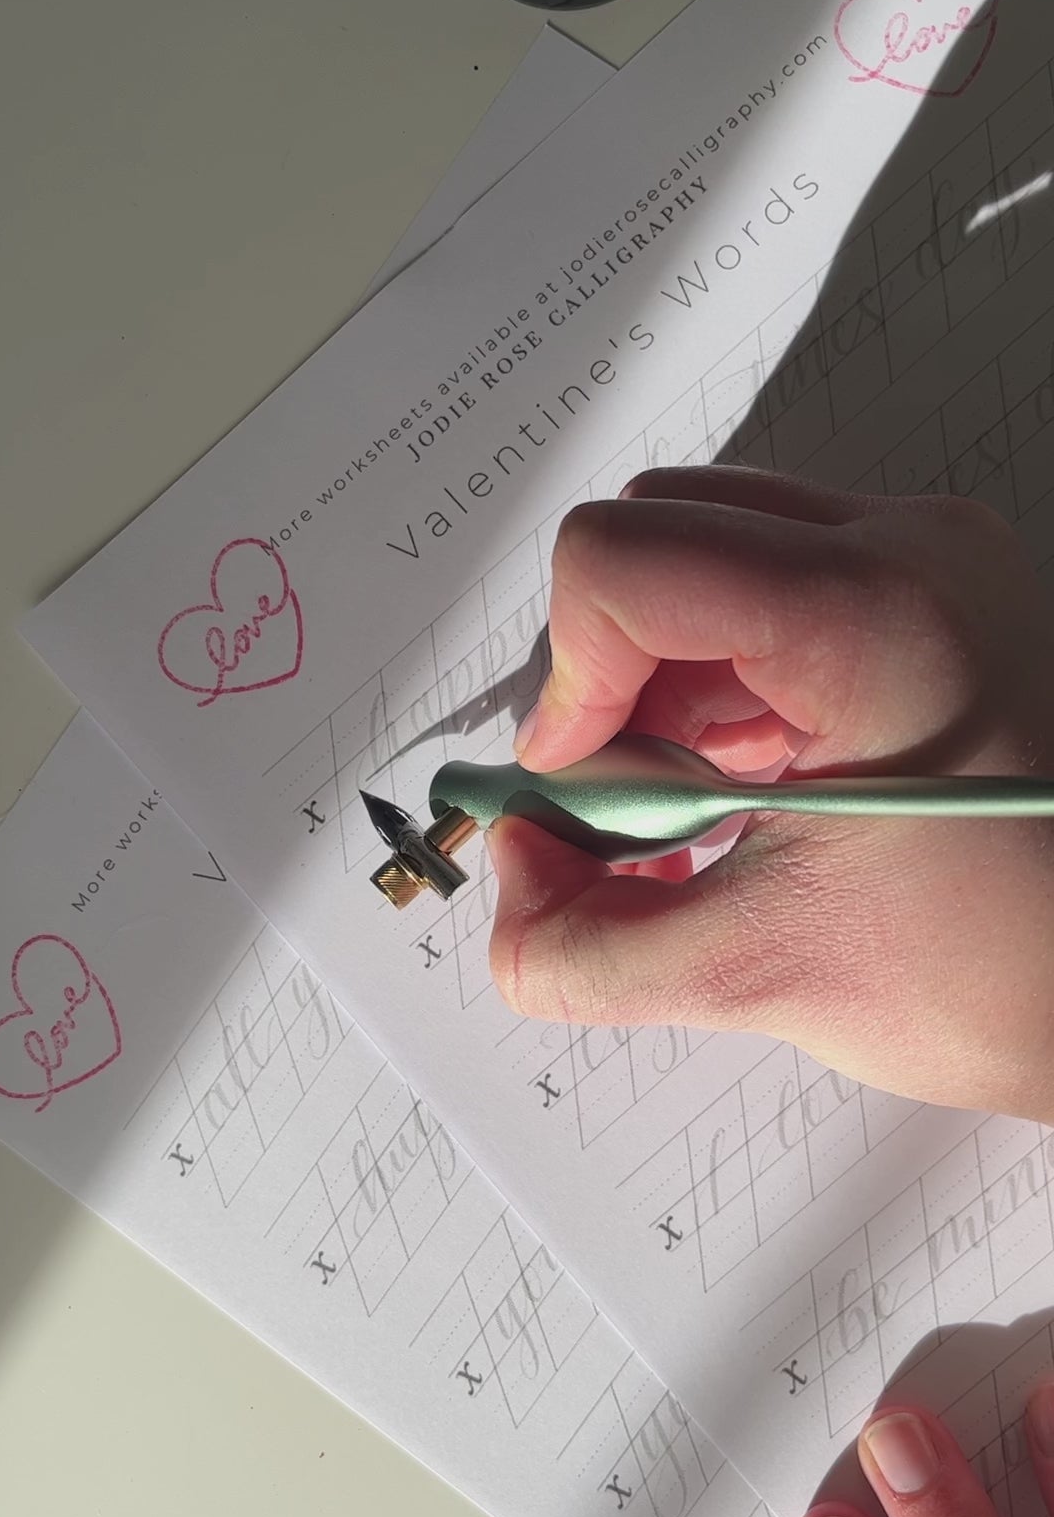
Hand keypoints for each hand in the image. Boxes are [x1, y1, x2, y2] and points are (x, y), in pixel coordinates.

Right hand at [486, 467, 1053, 1121]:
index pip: (622, 559)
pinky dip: (719, 682)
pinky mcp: (933, 584)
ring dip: (660, 686)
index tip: (587, 787)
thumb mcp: (766, 975)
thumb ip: (583, 946)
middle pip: (657, 540)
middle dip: (610, 686)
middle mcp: (910, 547)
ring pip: (703, 555)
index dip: (569, 682)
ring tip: (700, 813)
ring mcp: (931, 555)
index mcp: (877, 618)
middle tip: (638, 814)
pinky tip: (743, 787)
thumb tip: (513, 875)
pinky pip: (765, 584)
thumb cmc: (1017, 973)